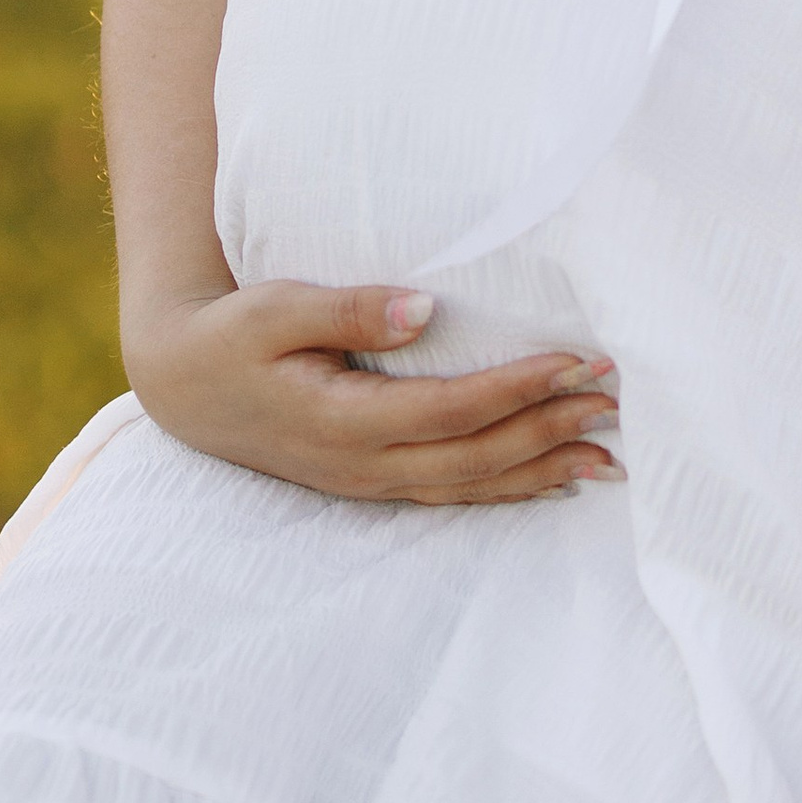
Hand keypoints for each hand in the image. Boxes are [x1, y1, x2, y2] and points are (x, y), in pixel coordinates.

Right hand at [124, 279, 624, 503]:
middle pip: (476, 457)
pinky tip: (552, 483)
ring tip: (609, 456)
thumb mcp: (275, 308)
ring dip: (542, 471)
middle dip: (550, 429)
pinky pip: (451, 495)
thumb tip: (422, 307)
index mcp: (343, 421)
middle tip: (615, 397)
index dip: (517, 389)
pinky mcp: (371, 483)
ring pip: (470, 487)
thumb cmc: (233, 337)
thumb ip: (346, 308)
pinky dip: (507, 492)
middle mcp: (363, 466)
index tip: (575, 360)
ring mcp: (368, 483)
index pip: (452, 411)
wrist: (186, 386)